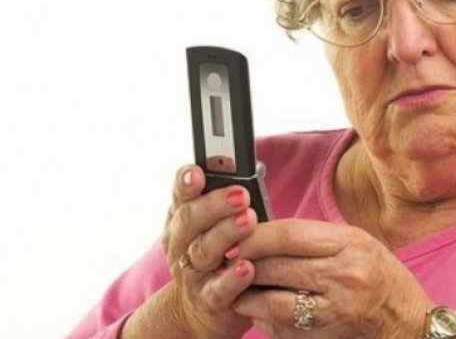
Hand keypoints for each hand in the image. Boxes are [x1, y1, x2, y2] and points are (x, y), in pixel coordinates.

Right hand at [162, 164, 258, 338]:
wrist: (203, 308)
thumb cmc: (219, 253)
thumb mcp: (214, 226)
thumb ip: (225, 201)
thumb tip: (251, 173)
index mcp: (182, 222)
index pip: (180, 197)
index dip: (185, 184)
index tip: (197, 172)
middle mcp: (182, 246)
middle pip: (190, 221)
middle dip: (215, 205)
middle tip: (240, 194)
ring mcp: (193, 274)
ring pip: (203, 251)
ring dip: (226, 233)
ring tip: (248, 219)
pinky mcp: (210, 300)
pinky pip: (219, 289)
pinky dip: (232, 278)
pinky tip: (246, 267)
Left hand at [232, 220, 431, 337]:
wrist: (409, 325)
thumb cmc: (384, 280)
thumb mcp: (360, 245)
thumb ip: (317, 239)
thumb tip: (267, 234)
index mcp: (352, 245)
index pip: (289, 234)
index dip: (255, 235)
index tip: (237, 235)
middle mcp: (344, 276)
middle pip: (276, 266)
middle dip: (244, 263)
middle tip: (227, 260)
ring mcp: (335, 310)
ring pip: (272, 301)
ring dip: (246, 294)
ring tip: (235, 287)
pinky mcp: (325, 336)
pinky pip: (281, 327)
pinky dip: (262, 318)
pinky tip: (257, 310)